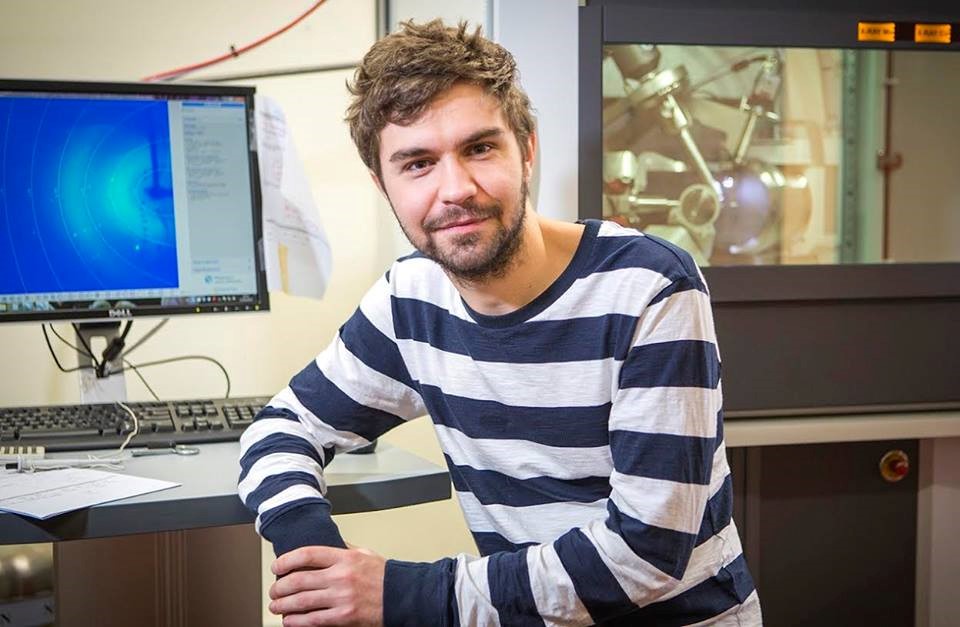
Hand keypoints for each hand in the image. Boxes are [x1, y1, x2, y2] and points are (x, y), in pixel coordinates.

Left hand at [269, 545, 385, 625]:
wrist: (402, 596)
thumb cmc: (384, 576)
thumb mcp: (364, 553)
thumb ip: (343, 549)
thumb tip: (324, 546)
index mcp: (345, 558)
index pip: (307, 555)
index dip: (286, 561)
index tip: (277, 566)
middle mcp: (341, 576)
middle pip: (299, 579)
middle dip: (279, 587)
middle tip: (274, 590)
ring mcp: (342, 598)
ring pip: (302, 601)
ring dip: (283, 605)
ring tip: (276, 606)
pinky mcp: (344, 617)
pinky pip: (313, 620)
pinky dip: (297, 621)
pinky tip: (289, 620)